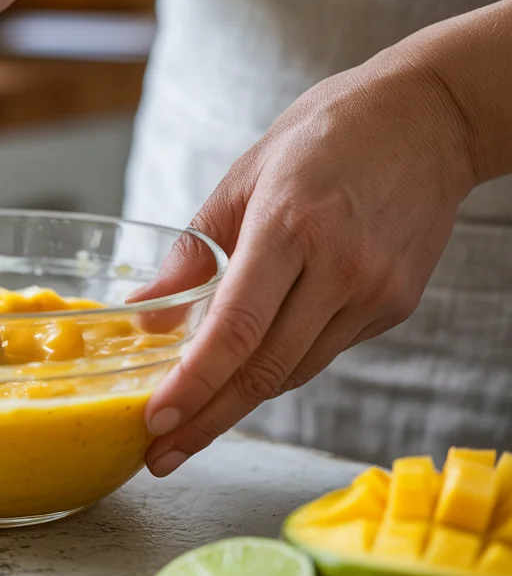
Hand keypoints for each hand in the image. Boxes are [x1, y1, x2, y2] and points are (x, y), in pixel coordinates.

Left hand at [134, 46, 475, 476]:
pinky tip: (247, 372)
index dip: (193, 386)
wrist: (429, 117)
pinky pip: (322, 352)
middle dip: (205, 422)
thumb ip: (192, 254)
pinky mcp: (395, 305)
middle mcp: (340, 267)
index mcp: (291, 225)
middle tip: (159, 458)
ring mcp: (375, 291)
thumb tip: (146, 318)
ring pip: (293, 371)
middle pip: (263, 370)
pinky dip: (278, 366)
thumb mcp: (243, 177)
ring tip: (190, 426)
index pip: (235, 329)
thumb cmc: (324, 135)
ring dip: (238, 404)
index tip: (155, 424)